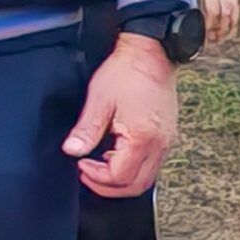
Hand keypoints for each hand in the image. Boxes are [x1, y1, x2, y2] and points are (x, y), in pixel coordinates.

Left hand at [66, 34, 178, 196]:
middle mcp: (160, 145)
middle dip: (109, 186)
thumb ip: (86, 129)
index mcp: (142, 138)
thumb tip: (72, 150)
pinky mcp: (167, 136)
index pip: (120, 177)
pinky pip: (152, 164)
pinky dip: (133, 167)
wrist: (151, 53)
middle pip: (137, 186)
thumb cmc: (127, 72)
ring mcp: (166, 142)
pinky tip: (115, 154)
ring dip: (121, 178)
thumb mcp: (99, 99)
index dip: (97, 178)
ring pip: (147, 178)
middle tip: (87, 173)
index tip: (80, 166)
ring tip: (99, 163)